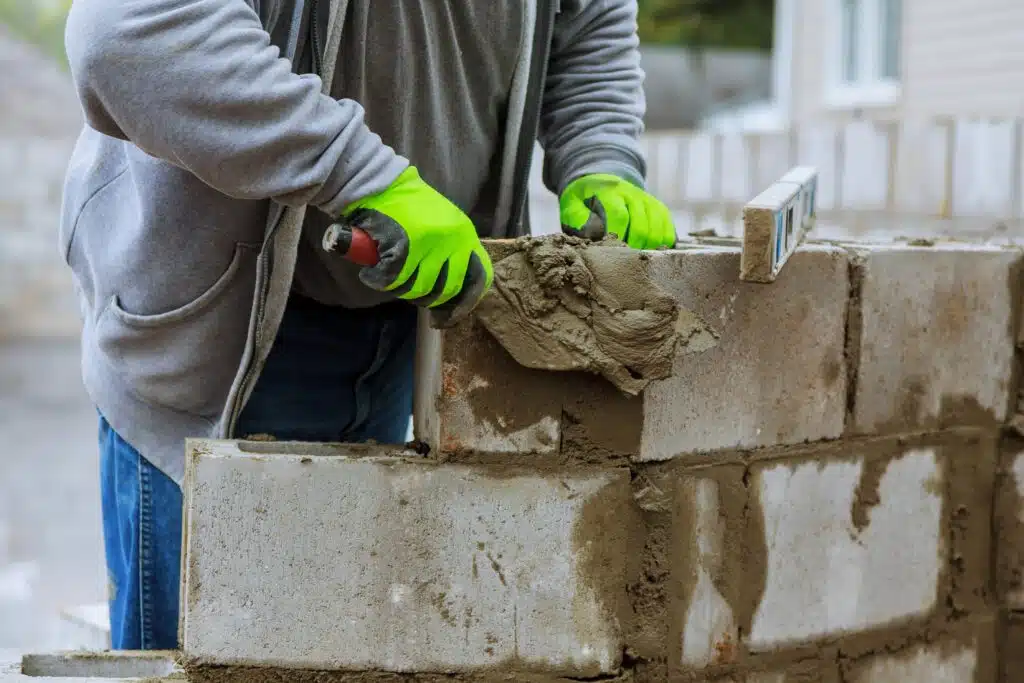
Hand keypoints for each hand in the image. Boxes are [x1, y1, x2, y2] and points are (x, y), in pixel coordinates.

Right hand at [328, 166, 492, 326]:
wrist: (379, 182)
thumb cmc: (407, 204)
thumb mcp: (443, 222)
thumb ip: (451, 251)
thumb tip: (452, 290)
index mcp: (465, 235)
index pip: (480, 277)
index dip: (466, 302)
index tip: (451, 315)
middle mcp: (452, 241)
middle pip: (446, 289)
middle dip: (427, 299)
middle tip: (410, 292)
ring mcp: (429, 245)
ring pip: (418, 288)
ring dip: (400, 289)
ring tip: (390, 276)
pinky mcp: (404, 247)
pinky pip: (393, 280)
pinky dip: (379, 280)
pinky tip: (372, 273)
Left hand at [559, 174, 675, 249]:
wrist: (601, 182)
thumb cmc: (584, 201)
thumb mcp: (572, 206)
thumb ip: (578, 219)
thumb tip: (593, 235)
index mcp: (610, 192)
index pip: (619, 215)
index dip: (617, 236)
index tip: (610, 252)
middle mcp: (633, 194)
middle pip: (642, 226)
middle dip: (632, 248)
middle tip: (622, 262)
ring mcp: (649, 201)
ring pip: (658, 231)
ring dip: (647, 249)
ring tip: (633, 260)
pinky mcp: (660, 210)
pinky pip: (668, 231)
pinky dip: (660, 246)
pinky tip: (648, 254)